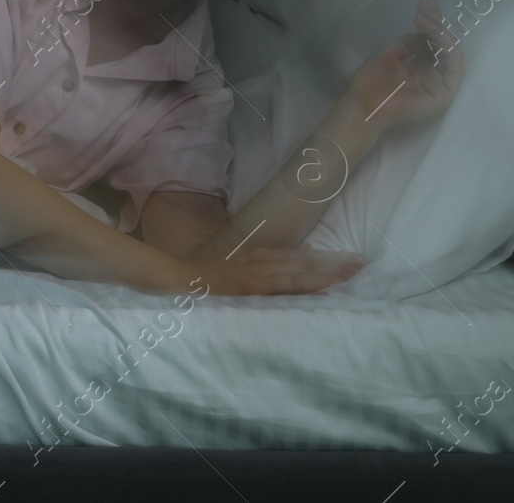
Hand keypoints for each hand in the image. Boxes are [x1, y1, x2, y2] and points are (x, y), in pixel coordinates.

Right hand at [180, 244, 365, 296]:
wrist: (184, 280)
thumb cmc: (214, 273)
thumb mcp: (244, 260)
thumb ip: (273, 259)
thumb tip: (308, 251)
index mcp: (260, 254)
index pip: (302, 256)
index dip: (328, 258)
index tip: (352, 258)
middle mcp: (261, 264)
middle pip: (305, 264)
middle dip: (334, 265)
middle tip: (362, 265)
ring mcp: (256, 279)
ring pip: (298, 276)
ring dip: (326, 275)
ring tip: (350, 274)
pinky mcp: (251, 293)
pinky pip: (282, 292)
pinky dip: (303, 291)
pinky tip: (323, 291)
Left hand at [342, 0, 463, 132]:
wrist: (363, 104)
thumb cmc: (371, 81)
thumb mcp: (390, 53)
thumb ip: (410, 42)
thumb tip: (427, 33)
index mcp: (420, 66)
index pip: (433, 42)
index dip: (431, 22)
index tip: (425, 4)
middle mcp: (433, 74)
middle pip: (444, 44)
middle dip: (437, 22)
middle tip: (427, 6)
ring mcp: (441, 83)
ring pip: (451, 52)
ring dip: (439, 31)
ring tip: (423, 19)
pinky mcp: (446, 92)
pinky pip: (453, 65)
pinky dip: (446, 46)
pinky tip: (433, 34)